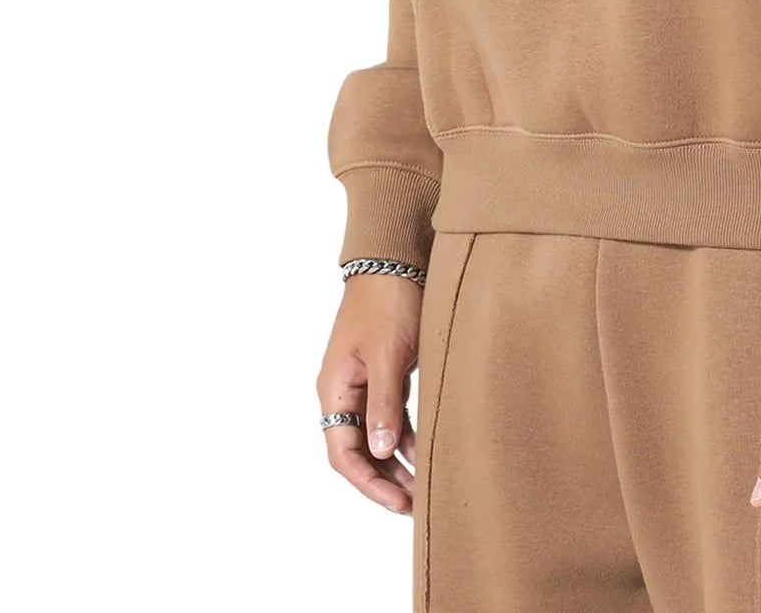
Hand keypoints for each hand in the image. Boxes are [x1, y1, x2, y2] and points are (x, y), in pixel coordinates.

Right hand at [317, 274, 424, 513]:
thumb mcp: (388, 355)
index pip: (343, 452)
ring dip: (396, 460)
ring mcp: (364, 381)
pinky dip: (406, 435)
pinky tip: (425, 451)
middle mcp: (344, 390)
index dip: (368, 482)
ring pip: (376, 435)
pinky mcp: (384, 372)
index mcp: (335, 389)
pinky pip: (390, 415)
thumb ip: (385, 404)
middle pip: (357, 450)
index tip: (397, 501)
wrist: (395, 257)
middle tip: (414, 503)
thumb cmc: (388, 301)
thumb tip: (382, 452)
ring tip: (423, 485)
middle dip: (383, 478)